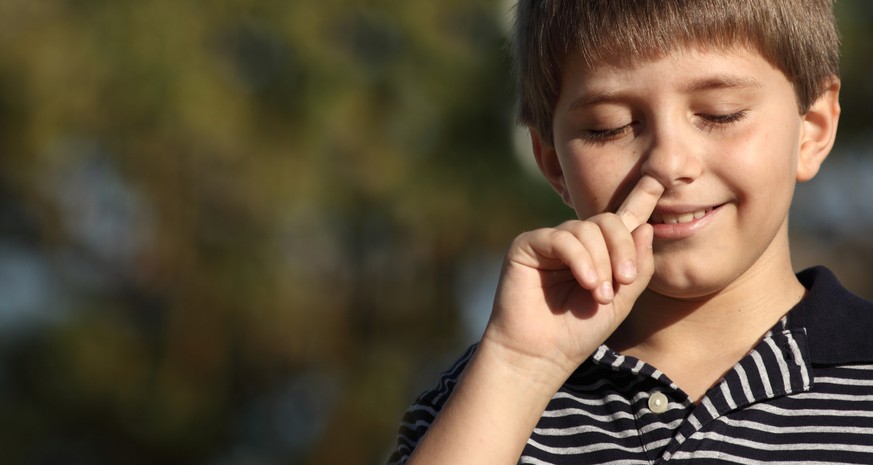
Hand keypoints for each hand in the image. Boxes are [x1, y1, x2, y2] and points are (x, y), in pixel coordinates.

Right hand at [482, 175, 664, 385]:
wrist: (540, 355)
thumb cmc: (579, 331)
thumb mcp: (622, 301)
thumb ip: (638, 266)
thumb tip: (645, 227)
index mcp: (599, 252)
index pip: (623, 218)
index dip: (641, 197)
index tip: (660, 176)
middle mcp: (575, 241)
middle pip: (608, 221)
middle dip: (623, 249)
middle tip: (624, 282)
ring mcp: (550, 241)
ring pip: (587, 229)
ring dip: (601, 262)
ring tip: (600, 295)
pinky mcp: (528, 245)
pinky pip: (562, 238)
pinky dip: (580, 259)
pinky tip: (587, 282)